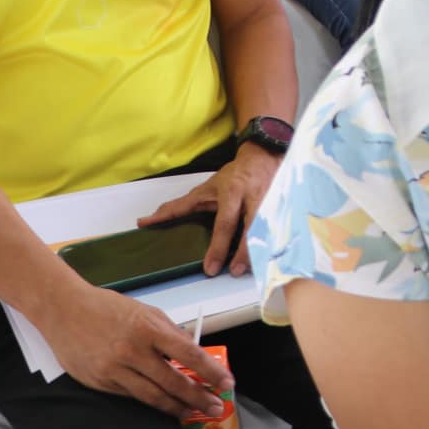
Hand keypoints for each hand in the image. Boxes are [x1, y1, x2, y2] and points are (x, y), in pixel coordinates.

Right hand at [37, 282, 230, 418]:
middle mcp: (132, 351)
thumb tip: (192, 350)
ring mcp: (114, 370)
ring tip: (193, 413)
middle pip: (172, 381)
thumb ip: (170, 331)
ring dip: (176, 407)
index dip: (209, 371)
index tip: (226, 382)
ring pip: (152, 396)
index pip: (187, 353)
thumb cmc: (107, 306)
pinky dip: (150, 401)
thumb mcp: (145, 311)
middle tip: (215, 406)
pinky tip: (164, 404)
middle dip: (198, 397)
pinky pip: (131, 395)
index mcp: (148, 328)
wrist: (64, 310)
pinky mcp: (101, 382)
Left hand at [139, 144, 280, 276]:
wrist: (264, 155)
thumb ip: (177, 207)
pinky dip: (276, 244)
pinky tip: (271, 259)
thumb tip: (144, 222)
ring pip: (269, 229)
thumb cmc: (233, 176)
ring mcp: (272, 201)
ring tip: (248, 270)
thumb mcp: (204, 189)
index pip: (225, 223)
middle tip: (232, 272)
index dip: (218, 247)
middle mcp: (253, 197)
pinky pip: (282, 228)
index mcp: (231, 192)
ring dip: (260, 252)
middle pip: (251, 228)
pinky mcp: (284, 206)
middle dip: (243, 252)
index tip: (210, 268)